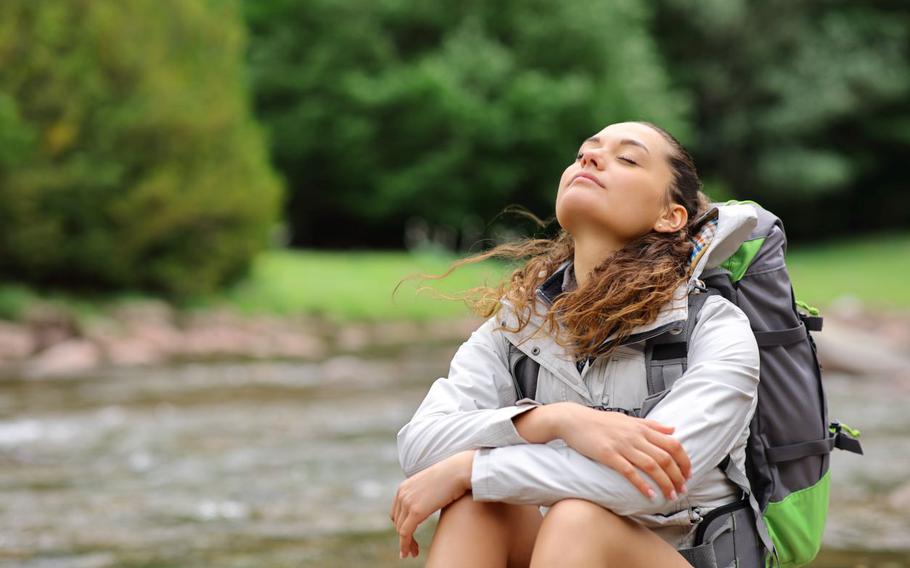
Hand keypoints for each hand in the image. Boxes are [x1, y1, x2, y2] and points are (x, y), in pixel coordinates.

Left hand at [390, 449, 474, 558]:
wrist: (459, 471)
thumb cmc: (451, 477)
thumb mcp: (432, 486)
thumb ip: (425, 495)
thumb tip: (428, 506)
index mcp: (404, 487)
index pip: (397, 512)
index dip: (402, 527)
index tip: (409, 537)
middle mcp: (402, 494)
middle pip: (398, 522)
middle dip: (404, 537)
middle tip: (412, 550)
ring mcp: (407, 502)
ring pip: (401, 530)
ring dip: (406, 543)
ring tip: (414, 553)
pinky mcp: (416, 511)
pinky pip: (405, 533)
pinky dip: (405, 545)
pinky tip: (410, 553)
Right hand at [553, 403, 690, 500]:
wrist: (573, 420)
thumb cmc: (599, 421)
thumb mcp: (628, 419)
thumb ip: (651, 425)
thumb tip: (673, 430)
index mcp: (641, 428)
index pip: (672, 444)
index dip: (684, 460)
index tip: (688, 473)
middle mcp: (635, 436)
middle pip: (665, 457)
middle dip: (678, 476)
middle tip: (682, 489)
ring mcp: (622, 445)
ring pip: (652, 466)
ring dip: (664, 483)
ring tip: (670, 496)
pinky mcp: (609, 455)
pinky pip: (629, 471)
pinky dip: (642, 484)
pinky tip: (649, 494)